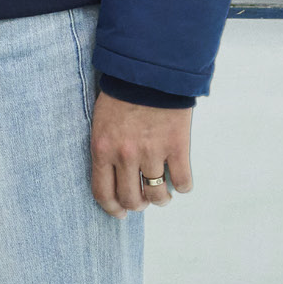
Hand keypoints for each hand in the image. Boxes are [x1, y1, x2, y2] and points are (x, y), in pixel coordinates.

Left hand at [89, 91, 192, 215]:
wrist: (148, 70)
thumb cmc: (120, 93)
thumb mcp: (100, 121)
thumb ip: (106, 149)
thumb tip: (114, 177)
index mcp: (102, 148)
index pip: (103, 193)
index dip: (113, 209)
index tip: (120, 213)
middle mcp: (125, 155)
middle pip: (132, 200)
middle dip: (138, 205)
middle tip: (143, 199)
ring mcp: (152, 152)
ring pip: (158, 196)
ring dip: (161, 199)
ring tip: (161, 192)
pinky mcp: (177, 147)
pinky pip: (182, 182)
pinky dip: (182, 186)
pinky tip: (178, 178)